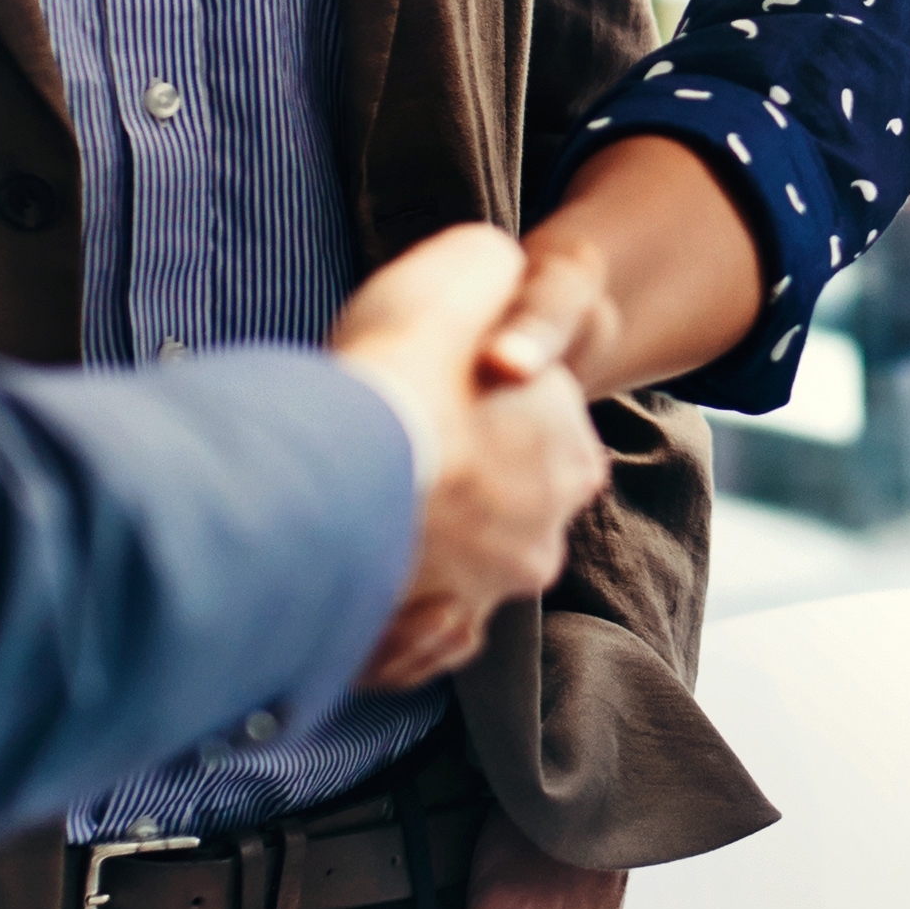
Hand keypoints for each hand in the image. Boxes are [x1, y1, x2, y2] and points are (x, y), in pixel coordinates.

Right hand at [333, 227, 605, 692]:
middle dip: (453, 488)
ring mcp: (488, 593)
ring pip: (456, 571)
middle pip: (497, 507)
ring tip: (357, 514)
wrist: (339, 461)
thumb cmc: (406, 366)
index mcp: (571, 455)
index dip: (473, 408)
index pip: (533, 432)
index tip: (425, 398)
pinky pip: (414, 633)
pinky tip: (358, 577)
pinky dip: (391, 612)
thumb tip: (495, 277)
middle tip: (387, 460)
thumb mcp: (469, 266)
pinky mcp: (426, 642)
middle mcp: (545, 533)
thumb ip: (494, 274)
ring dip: (419, 550)